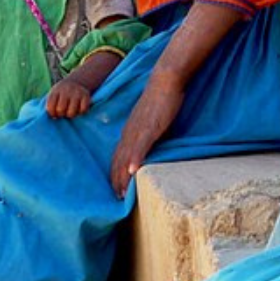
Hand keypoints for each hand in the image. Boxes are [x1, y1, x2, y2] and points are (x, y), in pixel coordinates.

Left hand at [46, 77, 92, 118]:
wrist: (77, 81)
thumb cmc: (62, 93)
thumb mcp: (54, 94)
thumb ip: (51, 104)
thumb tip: (53, 118)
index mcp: (56, 91)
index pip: (50, 107)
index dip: (52, 113)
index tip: (54, 113)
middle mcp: (66, 91)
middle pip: (61, 110)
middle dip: (61, 114)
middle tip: (63, 112)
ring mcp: (77, 93)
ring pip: (71, 112)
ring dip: (70, 115)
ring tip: (70, 111)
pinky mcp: (86, 96)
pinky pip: (83, 110)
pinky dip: (80, 112)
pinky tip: (78, 109)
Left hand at [109, 75, 183, 196]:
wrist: (164, 81)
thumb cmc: (160, 99)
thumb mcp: (149, 120)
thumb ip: (146, 133)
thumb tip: (148, 146)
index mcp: (128, 132)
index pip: (117, 158)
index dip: (115, 175)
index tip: (115, 190)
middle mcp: (129, 133)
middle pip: (118, 162)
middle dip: (116, 182)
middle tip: (117, 200)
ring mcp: (138, 131)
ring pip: (126, 157)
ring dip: (123, 176)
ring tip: (122, 193)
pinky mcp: (150, 128)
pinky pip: (141, 146)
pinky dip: (135, 159)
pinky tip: (133, 171)